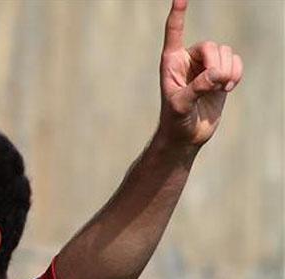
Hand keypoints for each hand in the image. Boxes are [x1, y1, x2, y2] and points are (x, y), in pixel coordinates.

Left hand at [158, 0, 242, 146]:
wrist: (187, 135)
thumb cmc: (175, 120)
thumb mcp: (180, 105)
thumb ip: (196, 88)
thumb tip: (216, 75)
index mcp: (171, 61)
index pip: (174, 32)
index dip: (178, 14)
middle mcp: (188, 60)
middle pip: (211, 46)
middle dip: (217, 64)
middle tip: (216, 84)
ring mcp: (205, 66)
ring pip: (225, 53)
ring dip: (228, 71)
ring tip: (221, 89)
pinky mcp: (220, 75)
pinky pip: (235, 61)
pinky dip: (236, 72)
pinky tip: (229, 87)